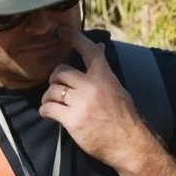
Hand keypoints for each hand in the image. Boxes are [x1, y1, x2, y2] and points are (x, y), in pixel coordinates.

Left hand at [40, 30, 155, 169]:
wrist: (129, 144)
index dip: (73, 38)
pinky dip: (45, 111)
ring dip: (49, 98)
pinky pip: (48, 108)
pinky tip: (50, 115)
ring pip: (51, 91)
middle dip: (55, 81)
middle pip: (60, 72)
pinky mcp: (73, 120)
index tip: (61, 31)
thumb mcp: (118, 89)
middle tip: (58, 90)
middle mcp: (93, 86)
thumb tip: (99, 47)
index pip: (88, 50)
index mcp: (105, 77)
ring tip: (54, 106)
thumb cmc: (124, 118)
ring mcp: (82, 103)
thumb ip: (103, 70)